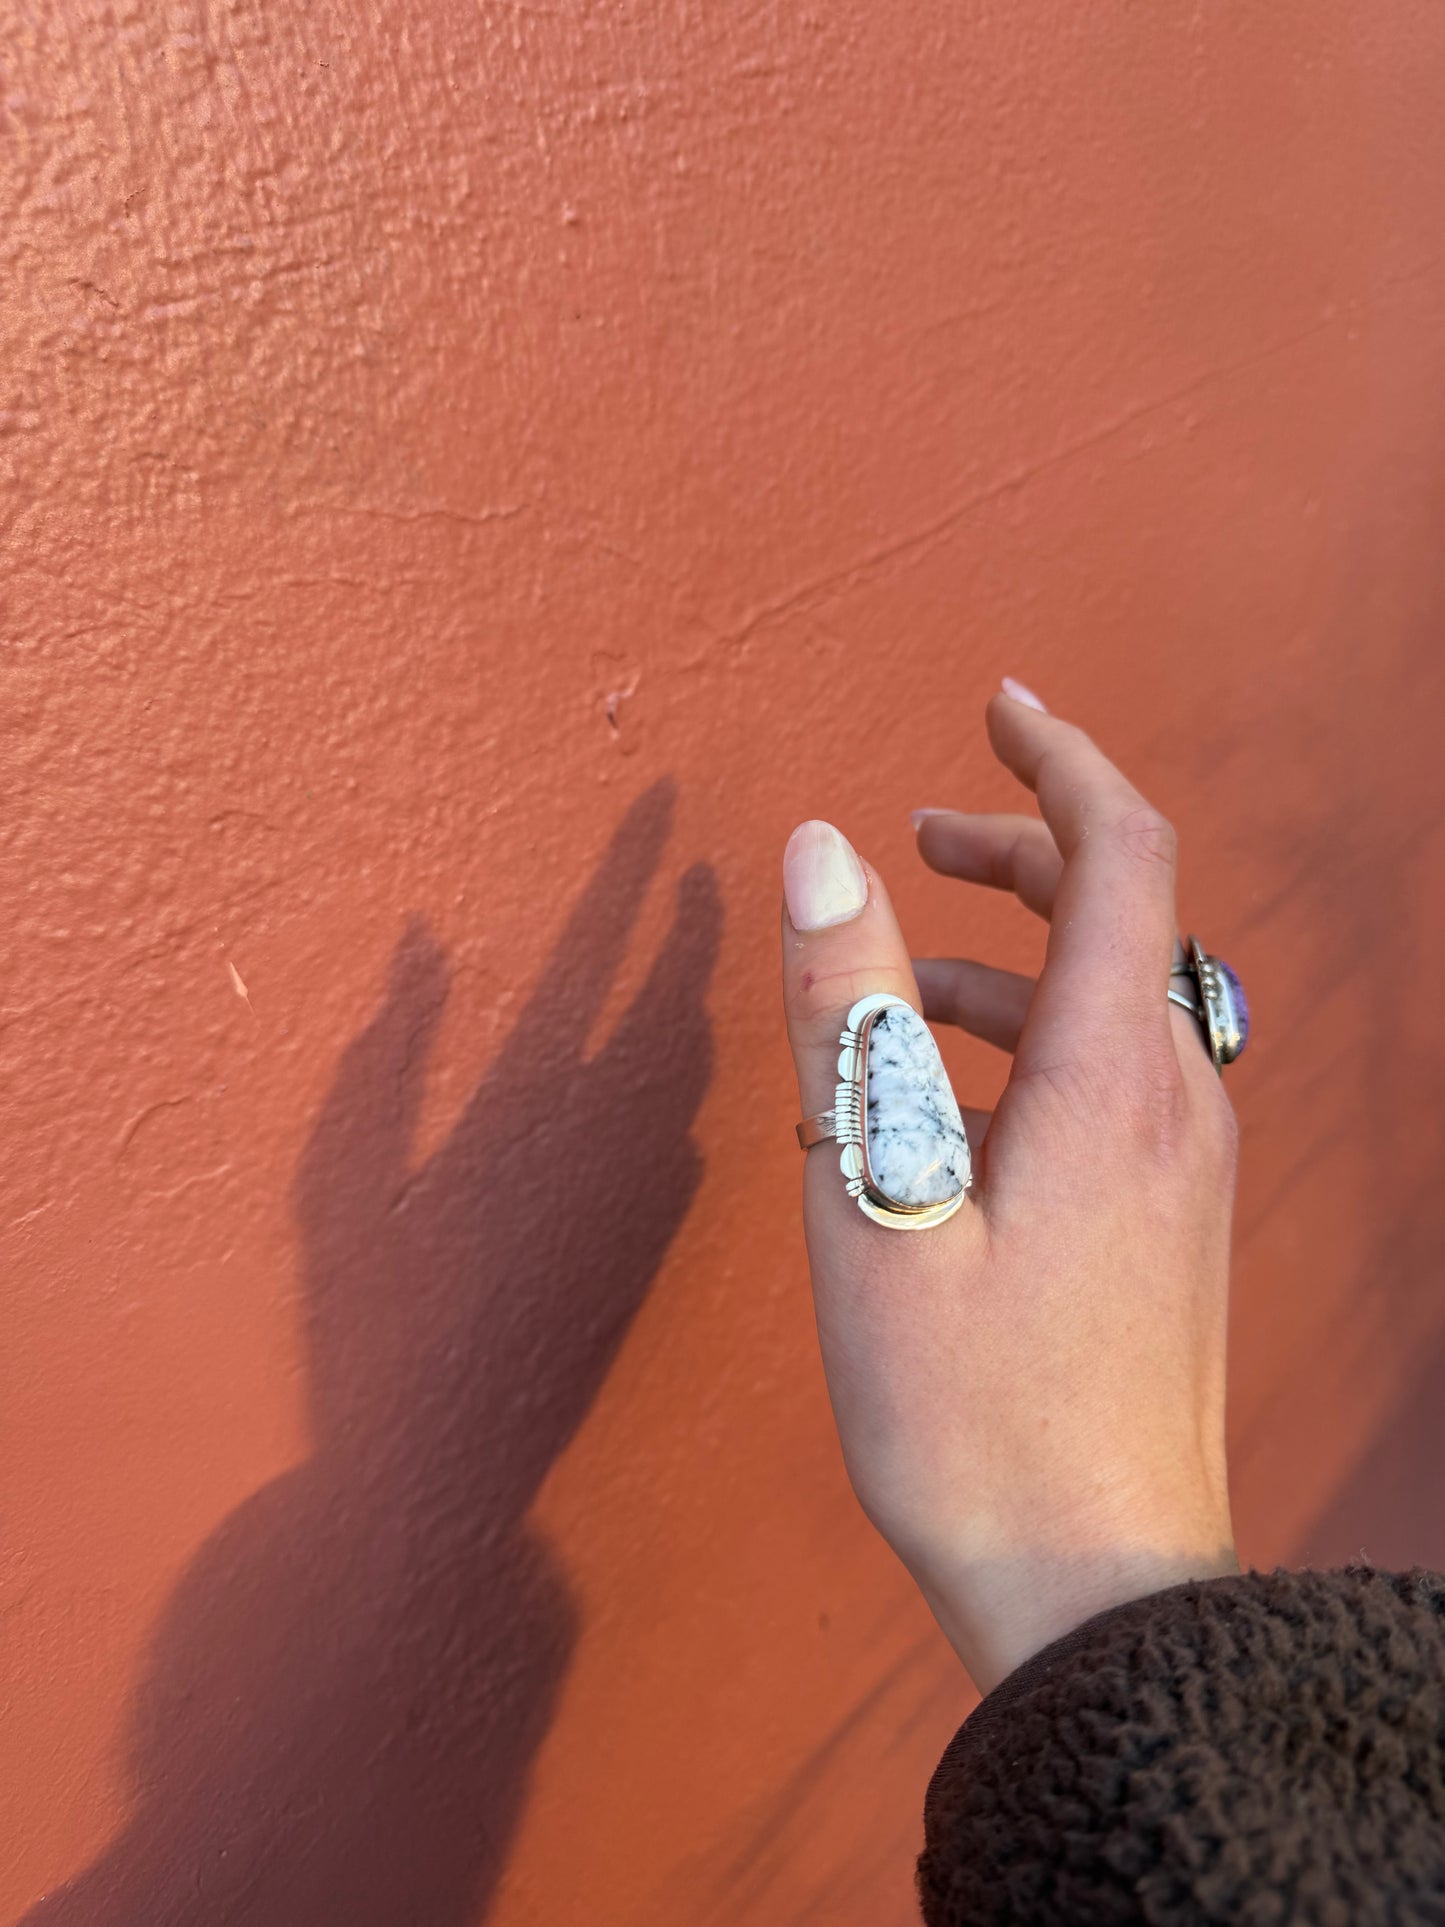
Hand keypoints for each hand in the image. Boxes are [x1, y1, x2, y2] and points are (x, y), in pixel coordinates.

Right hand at [779, 683, 1238, 1694]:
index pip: (1123, 854)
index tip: (996, 703)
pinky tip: (938, 1115)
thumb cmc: (973, 1418)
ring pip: (1114, 1004)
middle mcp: (1174, 1105)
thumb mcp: (871, 1202)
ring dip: (1011, 964)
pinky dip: (1029, 1050)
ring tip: (893, 988)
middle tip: (924, 836)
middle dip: (1025, 852)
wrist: (1098, 1592)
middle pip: (1128, 916)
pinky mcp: (1170, 1224)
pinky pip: (1112, 1083)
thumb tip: (816, 847)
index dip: (1060, 760)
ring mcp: (1184, 1169)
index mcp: (1113, 1079)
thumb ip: (843, 1014)